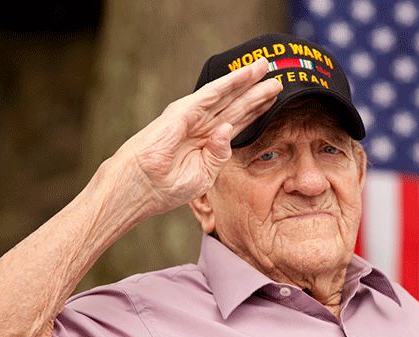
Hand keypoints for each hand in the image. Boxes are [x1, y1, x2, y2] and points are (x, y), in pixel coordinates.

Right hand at [112, 57, 281, 214]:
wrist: (140, 188)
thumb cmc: (166, 187)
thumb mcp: (203, 175)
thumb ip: (219, 154)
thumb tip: (229, 129)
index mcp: (208, 142)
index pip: (239, 121)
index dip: (257, 109)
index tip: (276, 100)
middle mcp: (202, 126)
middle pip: (236, 105)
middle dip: (257, 91)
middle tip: (278, 78)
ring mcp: (192, 117)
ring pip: (226, 95)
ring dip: (245, 80)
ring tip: (264, 66)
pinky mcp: (182, 112)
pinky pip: (210, 94)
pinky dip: (227, 83)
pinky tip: (243, 74)